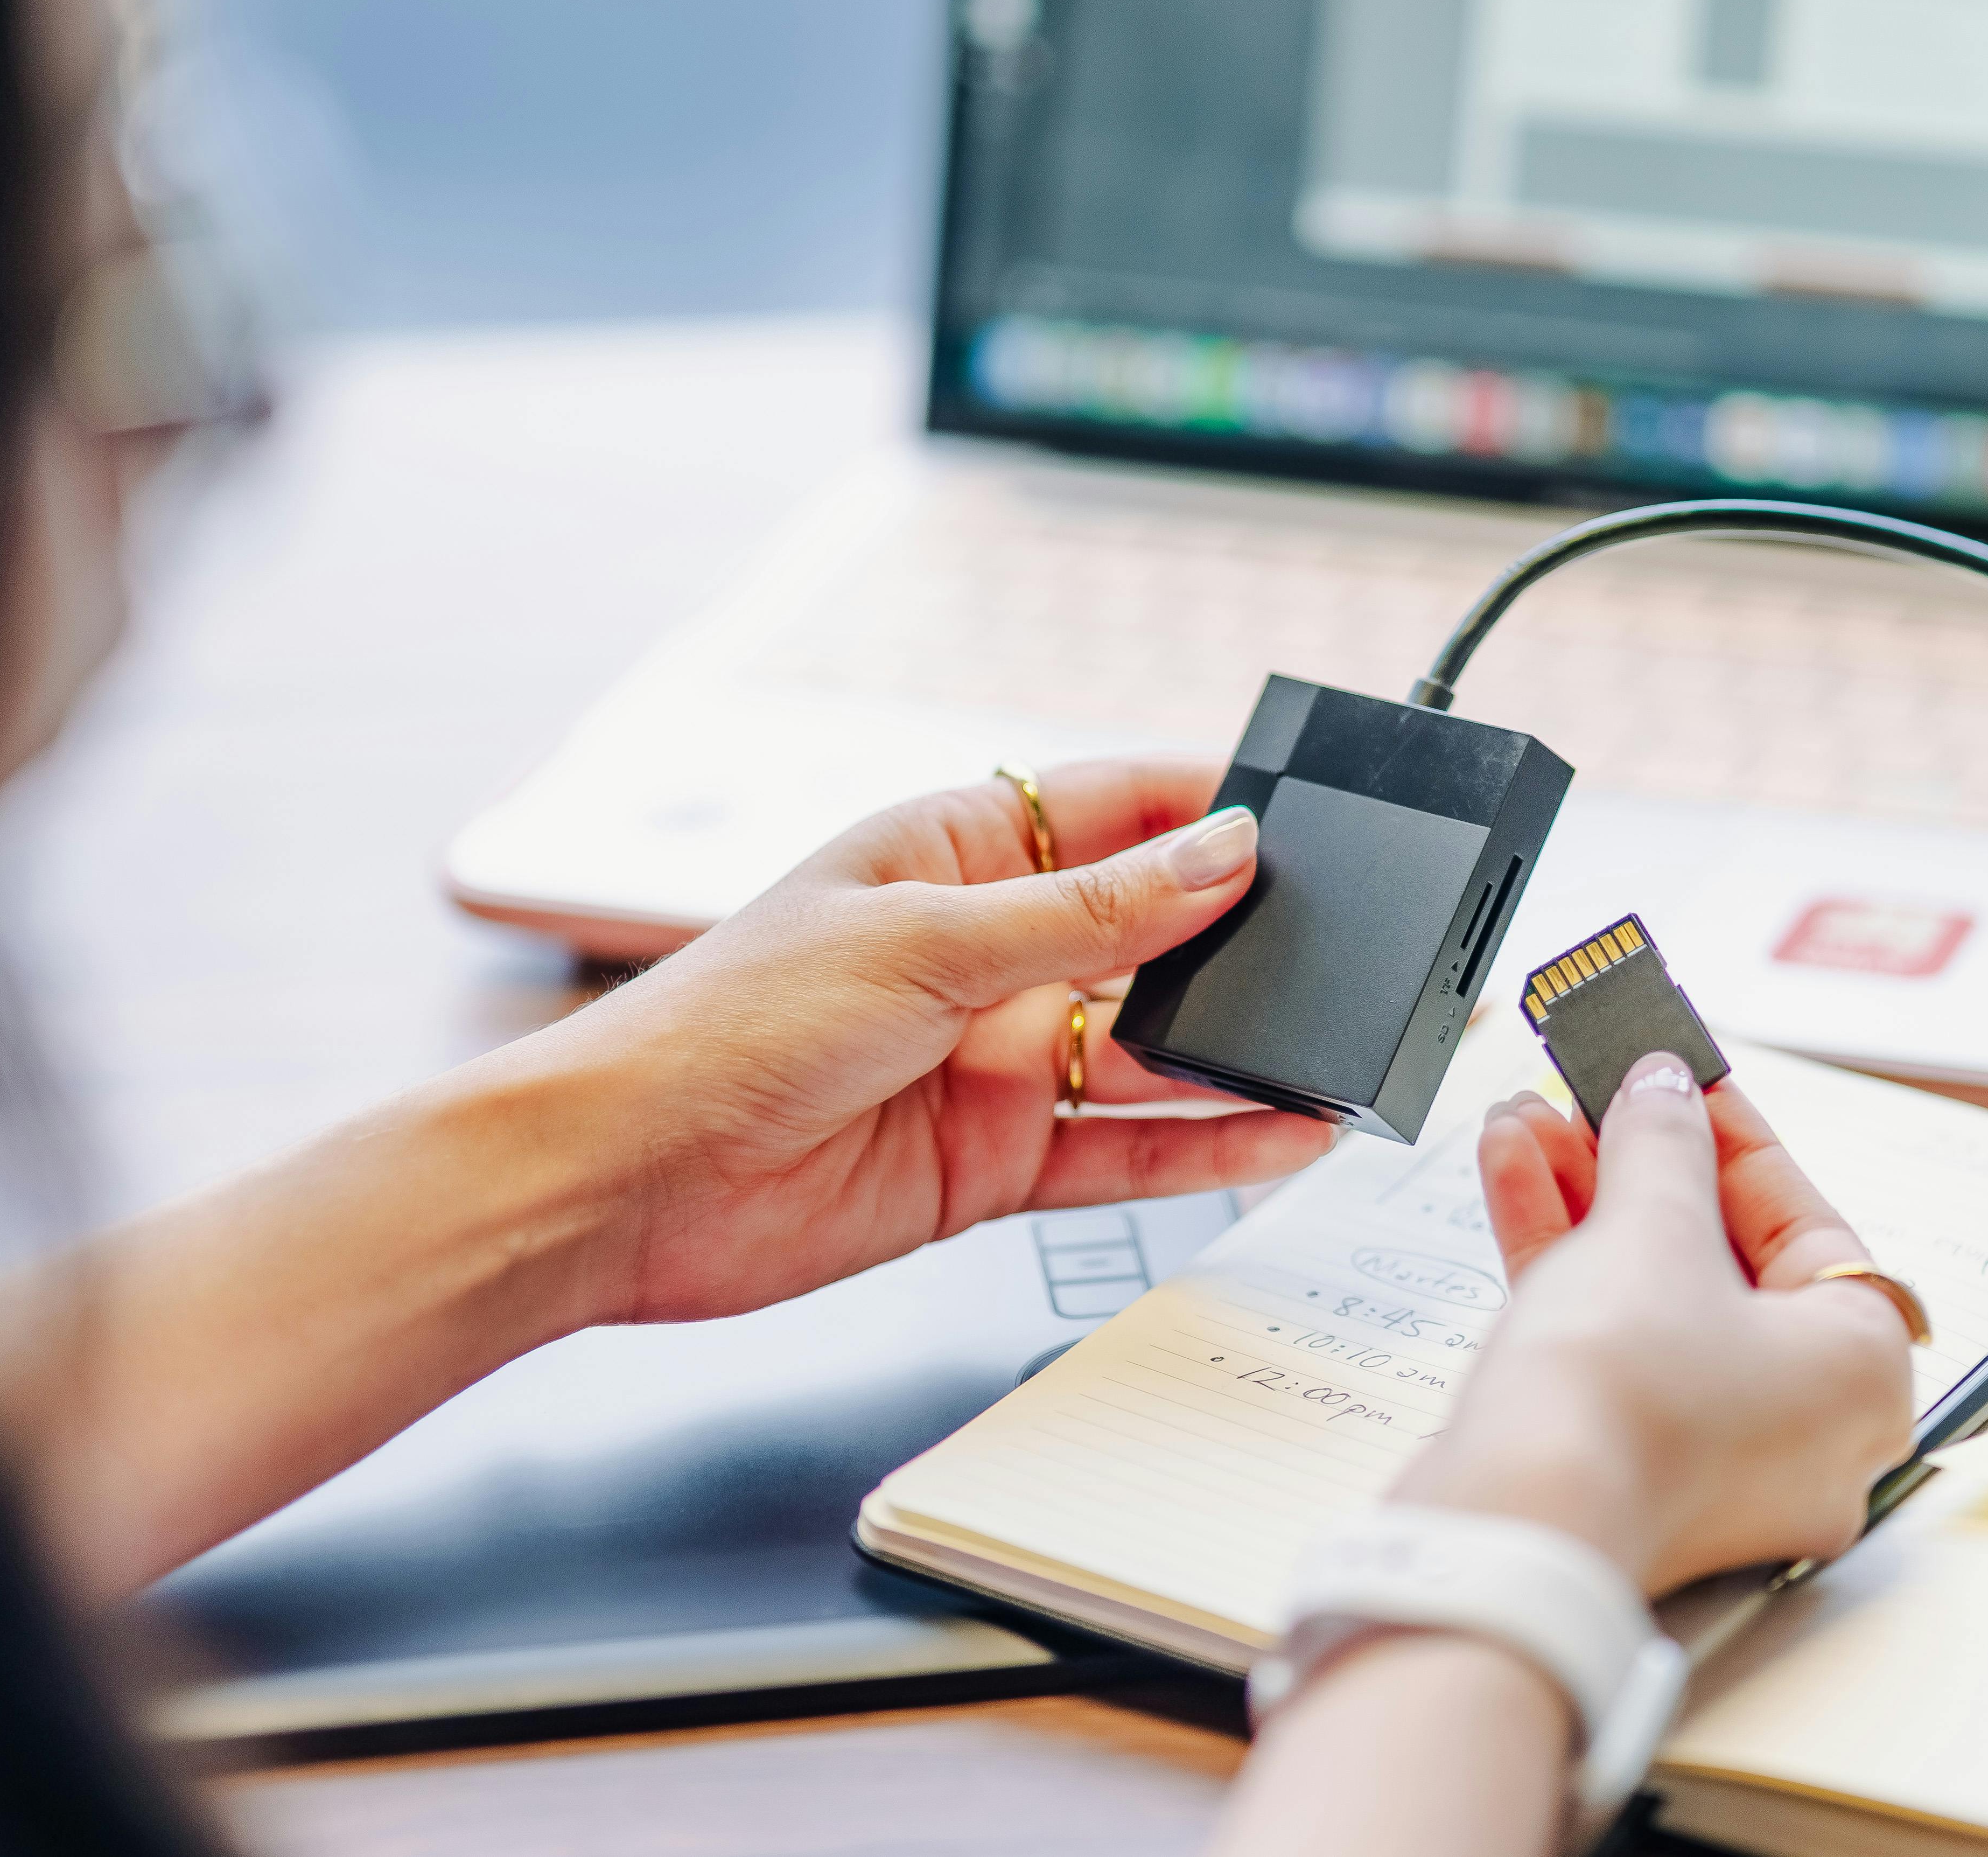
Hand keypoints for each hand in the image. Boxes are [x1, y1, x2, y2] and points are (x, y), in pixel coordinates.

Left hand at [474, 759, 1336, 1328]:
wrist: (629, 1181)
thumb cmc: (730, 1026)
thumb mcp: (927, 944)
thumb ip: (1089, 914)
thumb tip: (1223, 853)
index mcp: (952, 854)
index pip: (1112, 808)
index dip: (1210, 807)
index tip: (1316, 816)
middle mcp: (983, 951)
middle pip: (1147, 934)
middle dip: (1244, 940)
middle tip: (1358, 947)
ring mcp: (993, 1058)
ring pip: (1152, 1051)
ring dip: (1242, 1051)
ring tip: (1344, 1049)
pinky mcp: (995, 1160)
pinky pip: (1125, 1147)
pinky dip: (1206, 1146)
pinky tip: (1284, 1134)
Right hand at [1391, 1058, 1913, 1593]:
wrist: (1515, 1525)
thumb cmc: (1621, 1401)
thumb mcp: (1650, 1226)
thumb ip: (1663, 1141)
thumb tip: (1663, 1090)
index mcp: (1862, 1373)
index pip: (1806, 1224)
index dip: (1730, 1136)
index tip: (1678, 1078)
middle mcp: (1809, 1430)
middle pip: (1721, 1259)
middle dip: (1634, 1164)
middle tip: (1589, 1098)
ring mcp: (1717, 1461)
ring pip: (1654, 1300)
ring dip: (1582, 1201)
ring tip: (1523, 1123)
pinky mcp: (1632, 1472)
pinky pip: (1613, 1347)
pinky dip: (1564, 1265)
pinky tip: (1511, 1176)